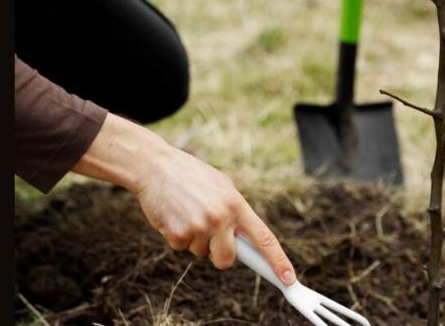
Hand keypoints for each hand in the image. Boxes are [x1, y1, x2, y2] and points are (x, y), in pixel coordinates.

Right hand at [72, 113, 296, 285]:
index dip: (278, 261)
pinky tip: (174, 215)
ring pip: (201, 253)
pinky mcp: (177, 234)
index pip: (264, 238)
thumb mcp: (222, 187)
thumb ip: (235, 212)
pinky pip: (181, 248)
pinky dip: (177, 236)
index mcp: (236, 205)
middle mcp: (220, 217)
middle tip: (210, 235)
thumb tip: (247, 240)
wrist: (156, 166)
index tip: (288, 278)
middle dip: (219, 254)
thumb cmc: (191, 176)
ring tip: (188, 212)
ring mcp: (199, 227)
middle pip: (227, 260)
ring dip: (195, 239)